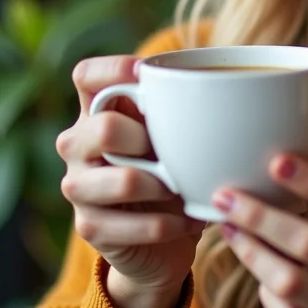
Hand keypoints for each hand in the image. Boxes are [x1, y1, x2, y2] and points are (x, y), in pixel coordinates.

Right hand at [56, 56, 205, 307]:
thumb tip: (230, 91)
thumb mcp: (175, 135)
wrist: (160, 239)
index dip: (114, 69)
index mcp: (97, 111)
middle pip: (105, 128)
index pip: (86, 76)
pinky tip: (189, 221)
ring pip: (125, 181)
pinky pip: (138, 223)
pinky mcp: (89, 226)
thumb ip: (182, 110)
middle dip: (150, 141)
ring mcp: (78, 186)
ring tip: (184, 190)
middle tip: (172, 154)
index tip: (148, 76)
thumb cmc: (171, 169)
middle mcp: (77, 144)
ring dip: (167, 187)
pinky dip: (173, 223)